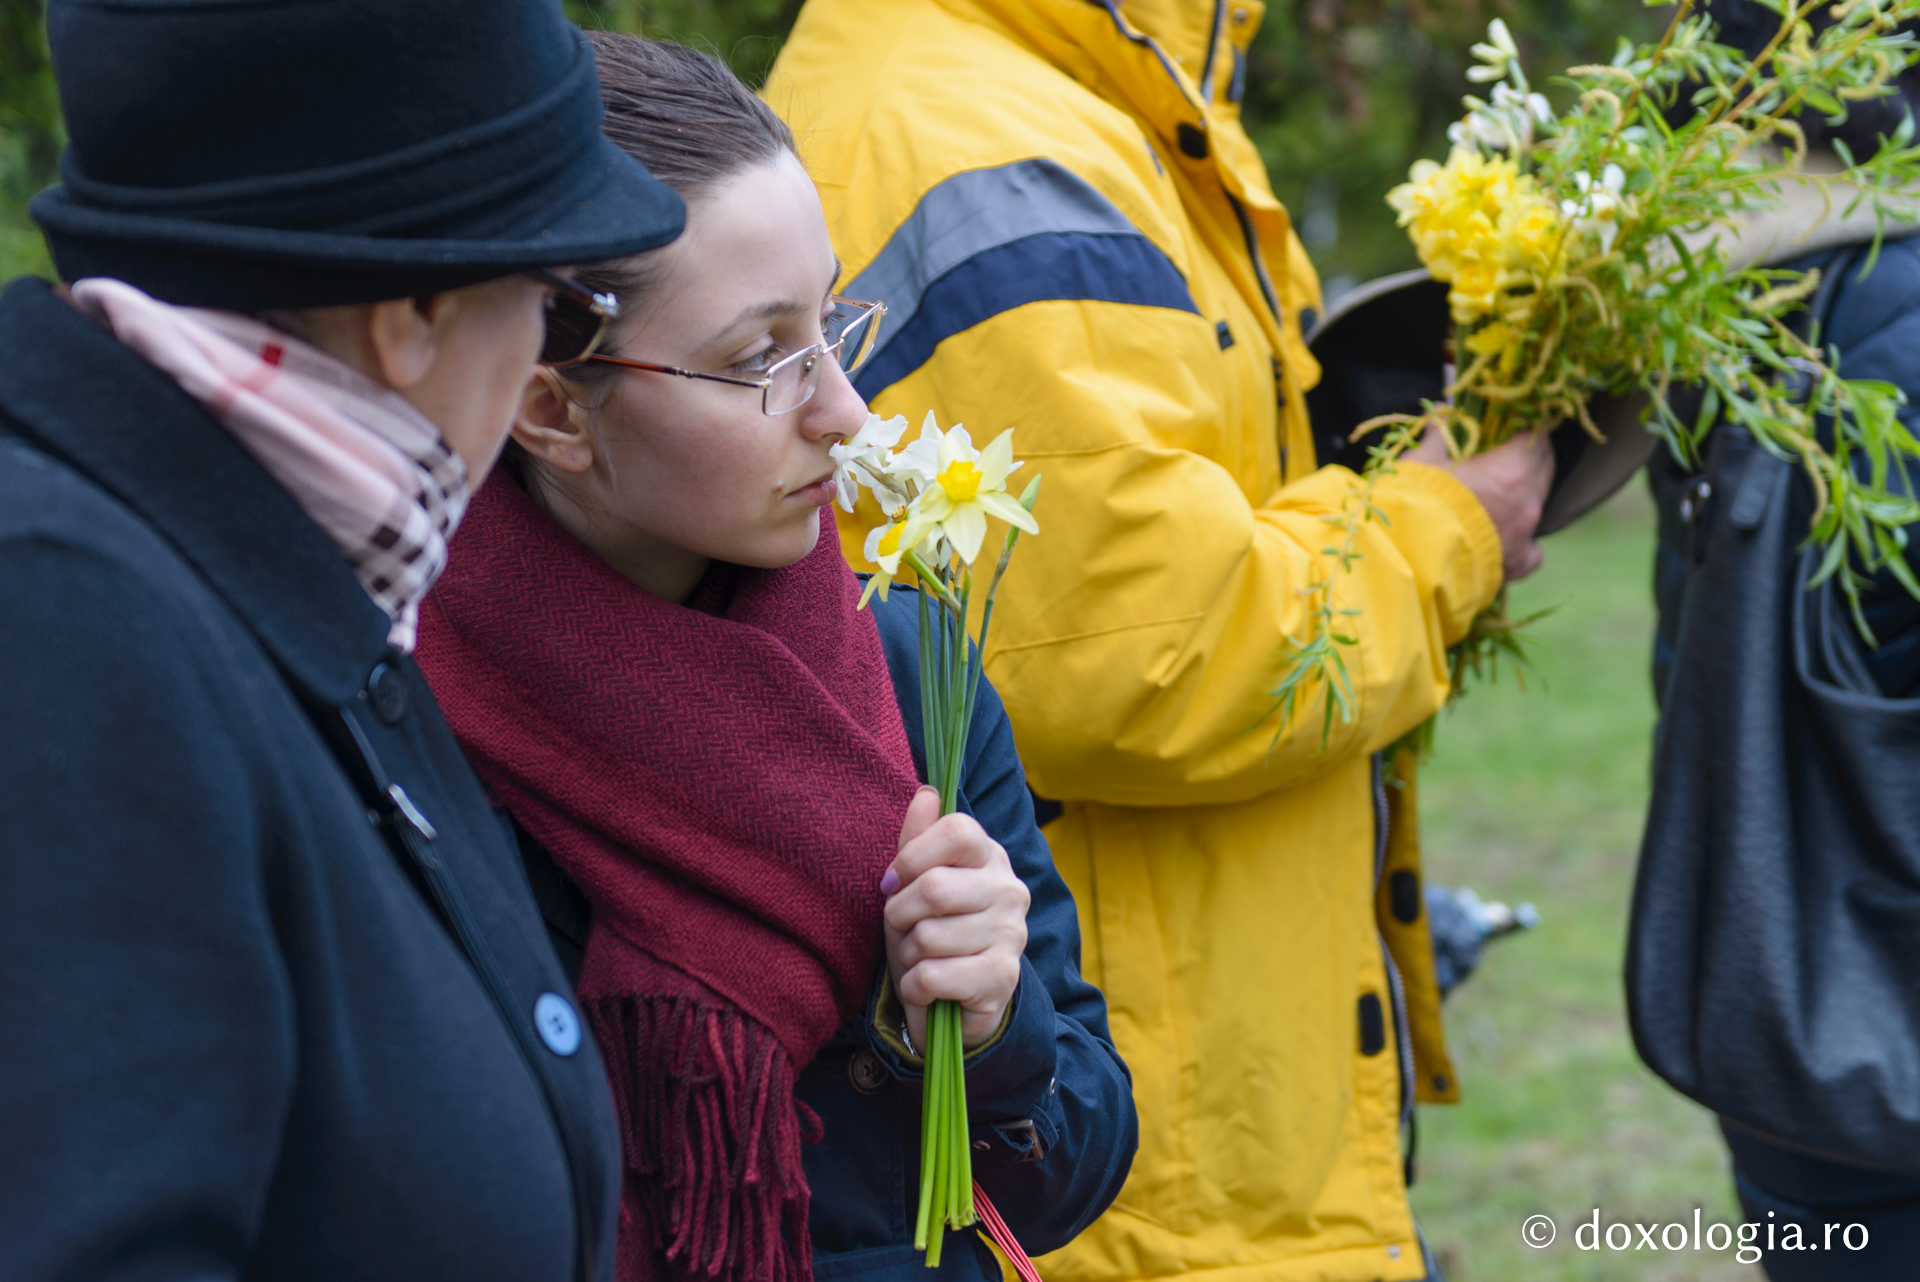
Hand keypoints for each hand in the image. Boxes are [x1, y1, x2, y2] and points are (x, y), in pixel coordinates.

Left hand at [883, 786, 1029, 1050]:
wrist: (955, 1003)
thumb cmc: (931, 932)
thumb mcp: (916, 883)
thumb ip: (918, 839)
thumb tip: (927, 792)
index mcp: (990, 856)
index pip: (957, 830)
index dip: (912, 857)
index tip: (894, 882)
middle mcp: (1010, 889)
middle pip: (934, 887)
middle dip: (899, 915)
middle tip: (903, 929)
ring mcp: (1012, 933)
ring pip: (928, 936)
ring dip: (907, 955)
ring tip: (920, 959)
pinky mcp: (1003, 977)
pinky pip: (932, 976)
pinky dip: (914, 987)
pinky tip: (927, 988)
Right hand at [1409, 426, 1553, 581]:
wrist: (1411, 561)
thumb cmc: (1416, 503)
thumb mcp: (1422, 460)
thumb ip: (1438, 434)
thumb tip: (1440, 409)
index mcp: (1512, 469)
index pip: (1536, 435)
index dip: (1525, 426)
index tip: (1511, 425)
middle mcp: (1528, 501)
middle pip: (1545, 466)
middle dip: (1530, 454)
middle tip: (1507, 451)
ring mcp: (1526, 535)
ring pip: (1540, 503)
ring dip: (1526, 492)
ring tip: (1501, 492)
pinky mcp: (1517, 564)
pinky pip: (1534, 550)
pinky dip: (1525, 541)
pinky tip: (1508, 538)